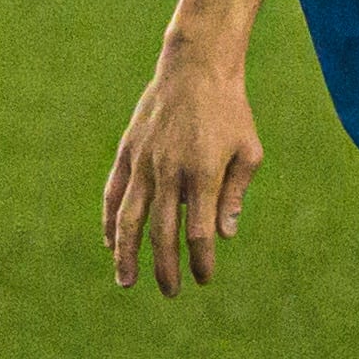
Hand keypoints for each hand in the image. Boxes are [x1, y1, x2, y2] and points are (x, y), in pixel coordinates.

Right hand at [104, 41, 264, 294]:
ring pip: (129, 218)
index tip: (204, 277)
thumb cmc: (230, 110)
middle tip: (171, 292)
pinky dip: (109, 220)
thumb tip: (225, 235)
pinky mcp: (128, 151)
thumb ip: (235, 195)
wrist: (197, 65)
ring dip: (127, 254)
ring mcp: (144, 161)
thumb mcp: (248, 150)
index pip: (198, 232)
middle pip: (162, 233)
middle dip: (166, 268)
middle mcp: (169, 171)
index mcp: (203, 173)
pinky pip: (113, 192)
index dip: (201, 260)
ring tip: (127, 281)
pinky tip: (110, 243)